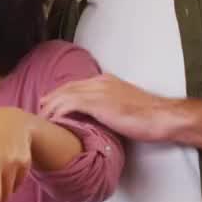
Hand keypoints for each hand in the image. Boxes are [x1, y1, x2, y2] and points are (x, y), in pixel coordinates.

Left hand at [40, 74, 170, 141]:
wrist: (161, 117)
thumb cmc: (149, 116)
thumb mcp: (126, 106)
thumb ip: (110, 107)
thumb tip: (100, 118)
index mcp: (107, 81)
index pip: (77, 84)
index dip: (62, 94)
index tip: (51, 103)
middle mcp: (100, 82)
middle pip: (67, 88)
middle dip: (52, 98)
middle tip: (40, 109)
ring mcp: (99, 91)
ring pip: (65, 95)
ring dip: (51, 106)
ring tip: (42, 118)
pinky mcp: (98, 103)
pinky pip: (70, 104)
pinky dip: (59, 112)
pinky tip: (53, 120)